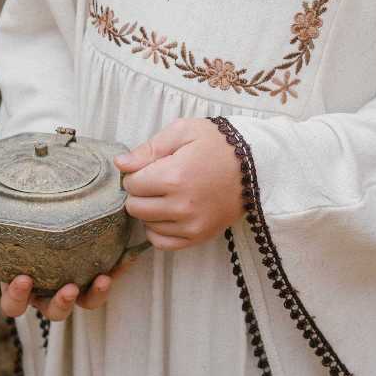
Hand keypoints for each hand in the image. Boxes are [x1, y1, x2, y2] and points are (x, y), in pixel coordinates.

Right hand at [0, 226, 141, 319]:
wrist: (52, 203)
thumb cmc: (16, 222)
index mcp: (20, 282)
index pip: (13, 303)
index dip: (17, 297)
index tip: (22, 279)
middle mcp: (47, 289)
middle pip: (51, 312)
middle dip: (59, 305)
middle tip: (66, 288)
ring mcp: (74, 282)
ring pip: (83, 303)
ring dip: (91, 296)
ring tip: (100, 280)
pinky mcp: (98, 270)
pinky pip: (108, 278)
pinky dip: (117, 270)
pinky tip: (124, 259)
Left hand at [114, 117, 244, 250]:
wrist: (256, 165)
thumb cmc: (218, 144)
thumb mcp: (184, 131)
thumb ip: (149, 148)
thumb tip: (120, 164)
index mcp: (174, 176)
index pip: (132, 184)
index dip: (136, 173)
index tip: (150, 167)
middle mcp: (181, 206)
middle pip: (135, 207)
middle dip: (140, 192)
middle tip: (156, 180)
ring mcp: (191, 225)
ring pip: (147, 225)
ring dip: (149, 211)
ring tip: (166, 194)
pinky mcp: (200, 236)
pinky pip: (162, 243)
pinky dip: (158, 230)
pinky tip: (168, 214)